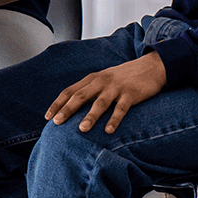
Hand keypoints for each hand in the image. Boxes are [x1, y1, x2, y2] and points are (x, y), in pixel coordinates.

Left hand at [45, 52, 166, 133]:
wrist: (150, 67)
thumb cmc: (123, 78)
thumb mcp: (103, 81)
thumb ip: (89, 91)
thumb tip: (70, 110)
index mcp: (92, 79)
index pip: (70, 91)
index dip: (58, 103)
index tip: (48, 117)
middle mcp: (101, 81)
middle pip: (81, 95)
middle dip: (68, 109)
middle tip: (57, 123)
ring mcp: (116, 87)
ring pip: (100, 102)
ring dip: (90, 116)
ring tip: (82, 129)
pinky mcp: (131, 94)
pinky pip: (121, 108)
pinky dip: (114, 119)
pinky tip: (109, 130)